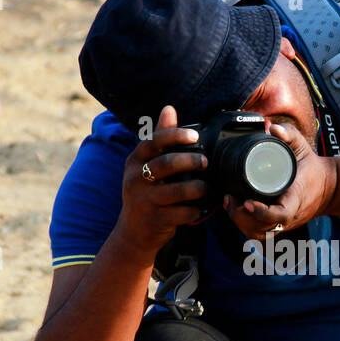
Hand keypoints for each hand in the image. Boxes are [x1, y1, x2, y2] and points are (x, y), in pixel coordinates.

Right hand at [112, 105, 210, 260]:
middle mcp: (135, 179)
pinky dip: (195, 209)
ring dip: (197, 187)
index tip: (194, 136)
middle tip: (205, 162)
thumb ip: (159, 139)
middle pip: (165, 165)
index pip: (153, 142)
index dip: (175, 136)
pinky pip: (182, 213)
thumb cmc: (145, 193)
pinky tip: (200, 206)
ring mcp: (145, 201)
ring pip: (176, 191)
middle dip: (190, 161)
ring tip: (206, 187)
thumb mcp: (145, 165)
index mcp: (134, 161)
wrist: (133, 232)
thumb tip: (169, 108)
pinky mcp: (156, 220)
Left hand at [223, 120, 337, 241]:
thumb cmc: (312, 167)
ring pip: (259, 234)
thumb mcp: (302, 146)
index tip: (247, 201)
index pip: (280, 214)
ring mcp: (283, 224)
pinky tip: (235, 210)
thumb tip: (271, 127)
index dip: (262, 212)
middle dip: (242, 217)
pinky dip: (245, 226)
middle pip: (263, 228)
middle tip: (230, 197)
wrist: (327, 187)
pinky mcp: (277, 226)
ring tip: (230, 202)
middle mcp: (289, 217)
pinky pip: (259, 233)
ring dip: (241, 223)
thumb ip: (288, 133)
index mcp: (296, 199)